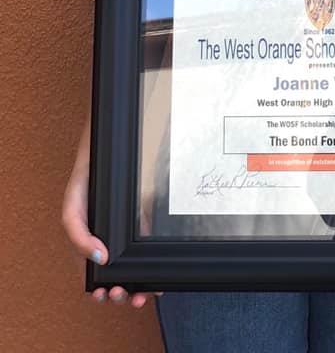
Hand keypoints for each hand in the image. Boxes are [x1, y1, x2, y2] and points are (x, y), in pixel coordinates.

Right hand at [62, 128, 158, 308]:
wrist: (111, 144)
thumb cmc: (88, 174)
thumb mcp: (73, 203)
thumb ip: (78, 233)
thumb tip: (97, 257)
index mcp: (86, 239)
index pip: (89, 274)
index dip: (97, 289)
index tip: (106, 294)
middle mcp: (106, 239)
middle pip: (112, 276)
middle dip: (118, 293)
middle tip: (125, 295)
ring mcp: (125, 233)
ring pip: (131, 268)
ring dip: (136, 286)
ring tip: (140, 294)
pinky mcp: (142, 223)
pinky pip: (147, 249)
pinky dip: (151, 267)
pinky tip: (157, 276)